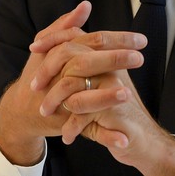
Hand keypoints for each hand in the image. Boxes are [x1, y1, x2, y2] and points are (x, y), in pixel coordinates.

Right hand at [0, 1, 145, 165]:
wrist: (20, 110)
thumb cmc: (40, 75)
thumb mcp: (48, 48)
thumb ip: (67, 26)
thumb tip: (85, 5)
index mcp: (59, 55)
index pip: (90, 41)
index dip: (116, 39)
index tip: (141, 40)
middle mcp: (58, 76)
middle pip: (85, 64)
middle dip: (113, 60)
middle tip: (139, 57)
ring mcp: (61, 101)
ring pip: (83, 98)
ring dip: (105, 97)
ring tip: (128, 93)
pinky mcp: (65, 123)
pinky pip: (87, 130)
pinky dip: (106, 136)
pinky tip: (124, 139)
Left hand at [32, 26, 174, 175]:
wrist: (141, 140)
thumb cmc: (114, 111)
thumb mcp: (97, 86)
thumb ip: (81, 62)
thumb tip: (61, 35)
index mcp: (106, 58)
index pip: (76, 37)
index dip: (52, 40)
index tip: (33, 49)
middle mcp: (112, 69)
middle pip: (73, 57)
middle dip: (47, 71)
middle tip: (34, 87)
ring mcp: (113, 88)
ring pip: (72, 85)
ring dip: (55, 100)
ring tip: (45, 112)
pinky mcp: (113, 111)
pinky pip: (82, 114)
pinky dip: (71, 126)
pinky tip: (67, 135)